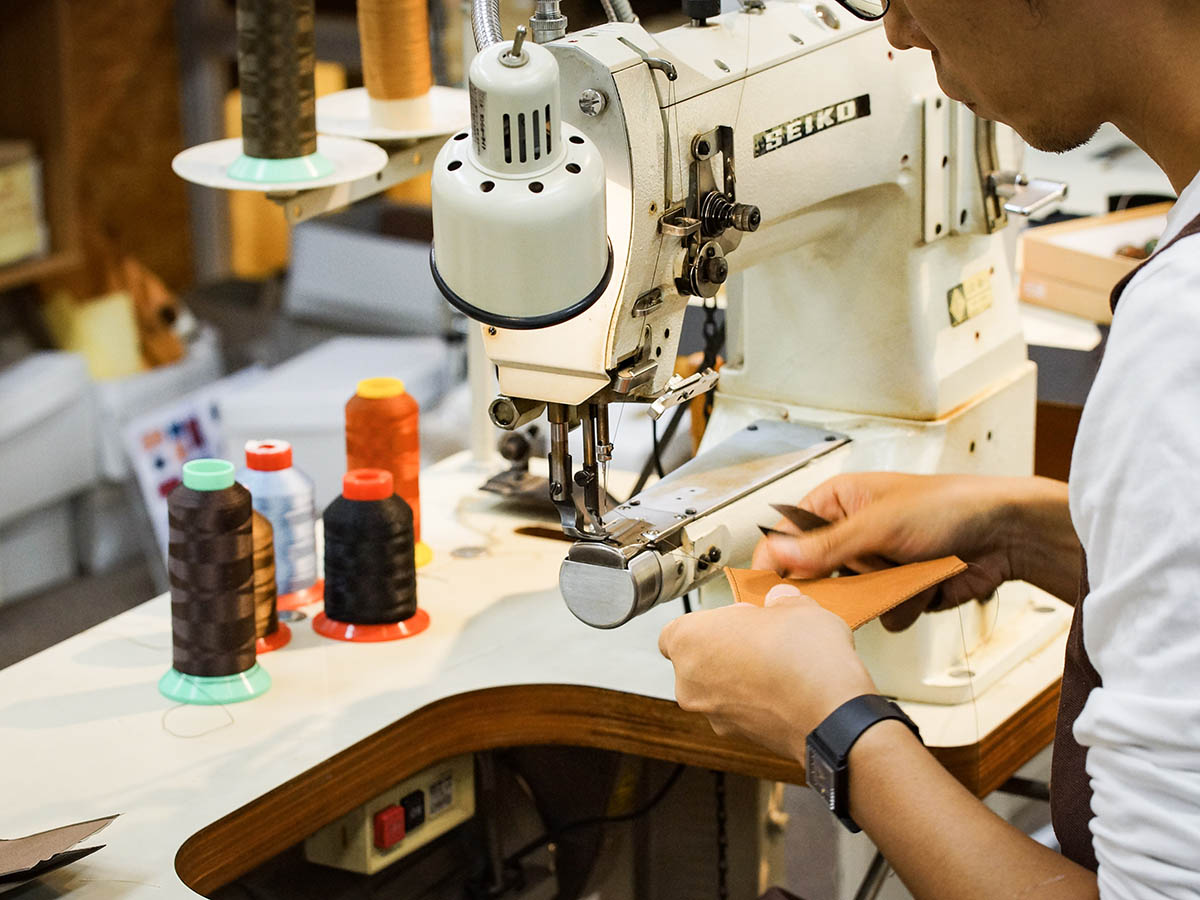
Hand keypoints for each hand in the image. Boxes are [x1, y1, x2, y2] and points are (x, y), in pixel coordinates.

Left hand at [658, 584, 876, 759]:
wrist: (832, 714)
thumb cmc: (804, 659)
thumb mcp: (795, 605)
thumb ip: (779, 601)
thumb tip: (780, 600)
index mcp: (688, 640)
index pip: (676, 630)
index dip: (711, 621)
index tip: (737, 617)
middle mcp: (690, 682)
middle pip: (697, 660)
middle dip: (725, 649)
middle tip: (760, 637)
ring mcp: (713, 714)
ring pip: (717, 689)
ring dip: (741, 677)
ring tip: (779, 664)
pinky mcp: (739, 737)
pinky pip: (739, 711)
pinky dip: (756, 701)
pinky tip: (787, 689)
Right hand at [753, 473, 1076, 629]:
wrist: (1007, 532)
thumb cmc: (948, 505)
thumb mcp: (878, 523)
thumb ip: (824, 544)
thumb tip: (778, 552)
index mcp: (838, 501)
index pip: (788, 535)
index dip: (777, 563)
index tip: (766, 591)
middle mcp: (853, 533)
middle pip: (818, 576)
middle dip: (843, 583)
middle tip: (857, 580)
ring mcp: (878, 564)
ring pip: (853, 600)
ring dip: (882, 593)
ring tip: (909, 571)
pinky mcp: (900, 589)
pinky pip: (884, 613)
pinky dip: (907, 603)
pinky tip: (928, 582)